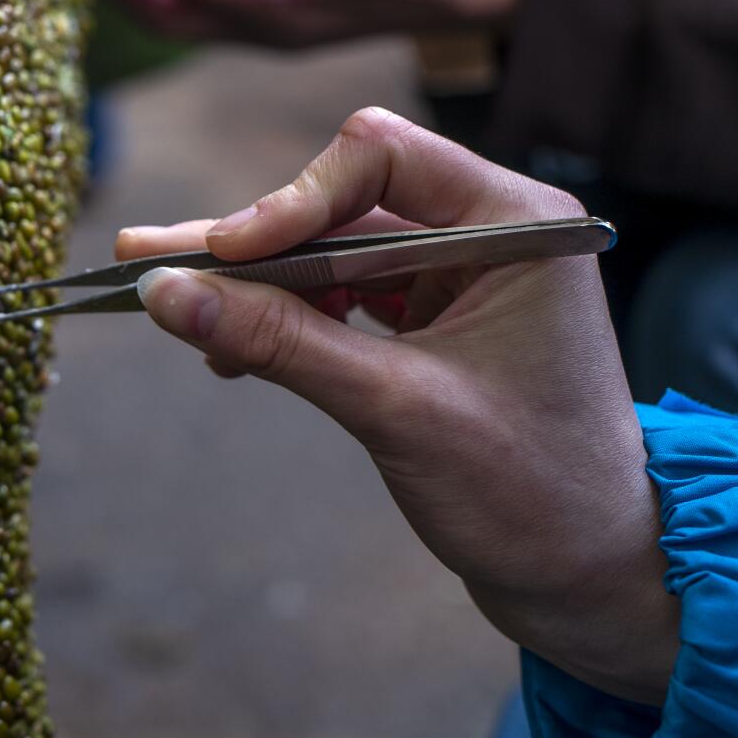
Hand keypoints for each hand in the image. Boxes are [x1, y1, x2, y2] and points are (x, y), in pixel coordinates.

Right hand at [121, 109, 677, 704]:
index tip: (222, 254)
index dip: (291, 198)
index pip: (380, 157)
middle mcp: (489, 231)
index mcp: (515, 223)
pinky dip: (285, 319)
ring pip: (330, 251)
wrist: (593, 581)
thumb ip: (280, 342)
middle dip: (248, 242)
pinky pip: (341, 297)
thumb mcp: (394, 410)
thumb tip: (164, 294)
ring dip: (254, 283)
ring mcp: (460, 276)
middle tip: (144, 256)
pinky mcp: (434, 322)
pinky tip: (228, 347)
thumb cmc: (529, 495)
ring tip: (164, 299)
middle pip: (342, 201)